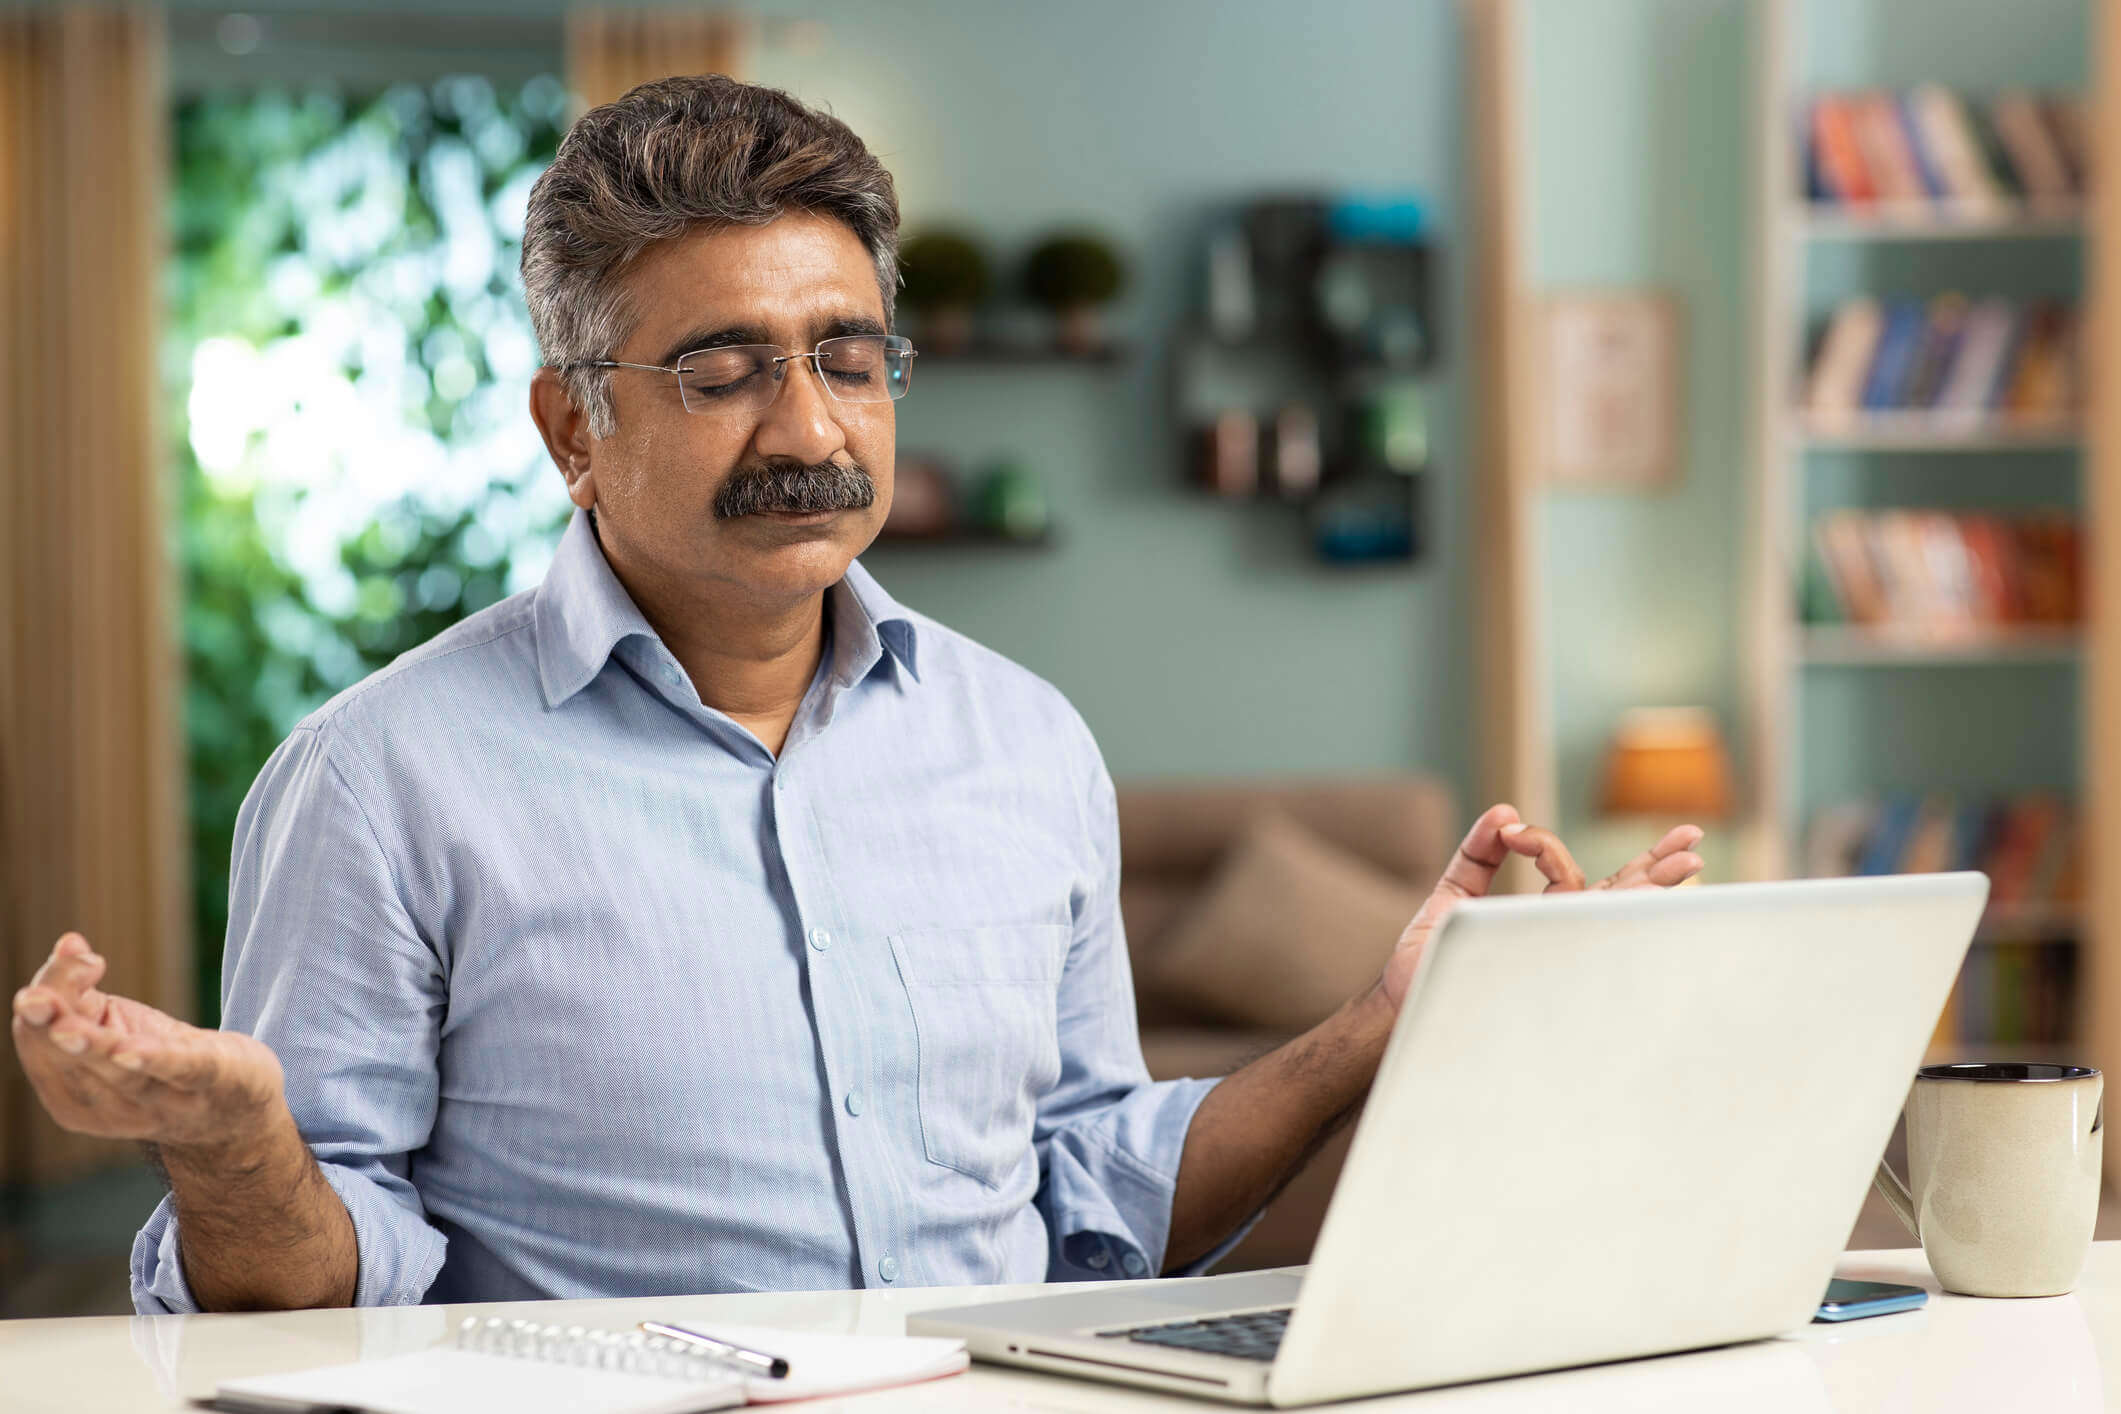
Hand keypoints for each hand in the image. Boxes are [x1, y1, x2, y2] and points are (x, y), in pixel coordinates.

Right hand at [11, 933, 283, 1152]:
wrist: (240, 1107)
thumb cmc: (161, 1056)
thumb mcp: (115, 1022)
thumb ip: (78, 991)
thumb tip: (69, 941)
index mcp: (74, 1096)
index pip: (40, 1047)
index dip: (47, 999)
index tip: (74, 946)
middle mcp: (111, 1108)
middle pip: (70, 1063)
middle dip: (50, 1029)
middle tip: (35, 998)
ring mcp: (165, 1099)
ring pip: (119, 1074)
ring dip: (93, 1049)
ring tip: (66, 1028)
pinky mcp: (214, 1079)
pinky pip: (178, 1072)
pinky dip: (153, 1061)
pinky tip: (129, 1050)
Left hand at [1377, 805, 1704, 1010]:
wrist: (1405, 1001)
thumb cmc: (1428, 960)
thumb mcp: (1451, 895)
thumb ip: (1477, 854)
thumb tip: (1505, 810)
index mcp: (1538, 918)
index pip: (1566, 873)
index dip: (1542, 841)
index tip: (1508, 830)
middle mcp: (1557, 934)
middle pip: (1616, 894)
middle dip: (1654, 865)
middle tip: (1694, 837)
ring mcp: (1556, 947)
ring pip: (1613, 909)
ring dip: (1652, 883)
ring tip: (1691, 861)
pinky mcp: (1545, 958)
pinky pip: (1586, 923)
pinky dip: (1620, 905)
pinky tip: (1656, 890)